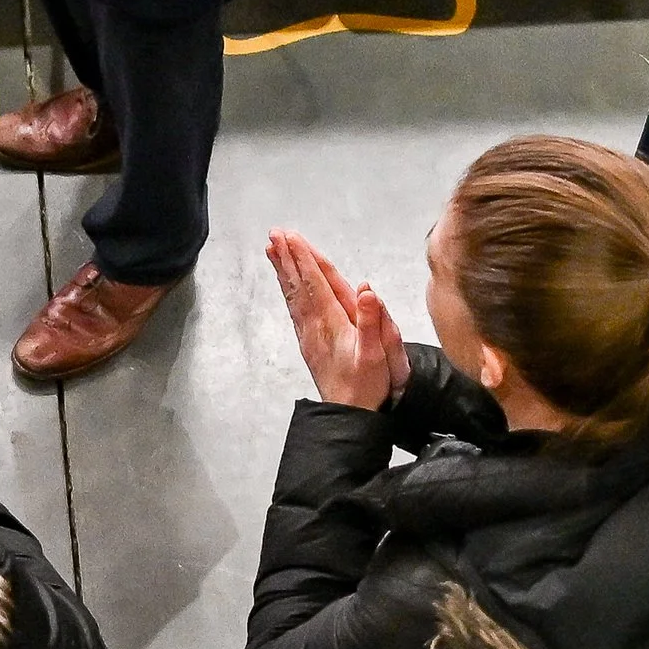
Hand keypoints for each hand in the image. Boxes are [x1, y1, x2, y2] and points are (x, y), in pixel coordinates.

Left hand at [266, 228, 410, 410]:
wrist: (347, 415)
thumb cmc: (366, 385)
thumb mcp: (376, 355)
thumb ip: (371, 322)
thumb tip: (367, 289)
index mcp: (334, 322)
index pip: (316, 283)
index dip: (304, 258)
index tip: (292, 237)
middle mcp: (316, 324)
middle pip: (300, 284)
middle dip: (288, 257)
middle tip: (275, 233)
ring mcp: (309, 333)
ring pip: (294, 294)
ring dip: (283, 270)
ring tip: (272, 249)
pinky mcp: (308, 342)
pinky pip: (294, 308)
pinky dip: (287, 290)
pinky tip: (284, 283)